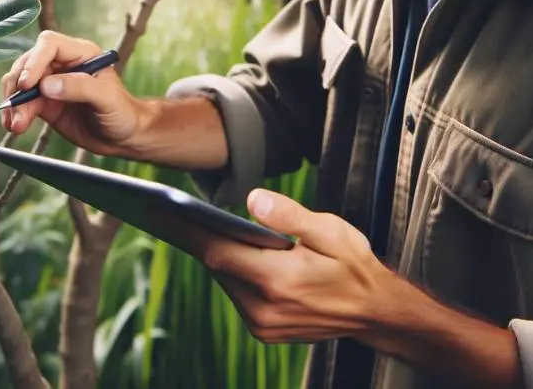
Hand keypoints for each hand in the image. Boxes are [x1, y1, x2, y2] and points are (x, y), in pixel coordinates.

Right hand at [0, 30, 144, 156]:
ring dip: (13, 103)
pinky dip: (14, 113)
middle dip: (18, 86)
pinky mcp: (43, 102)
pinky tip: (14, 126)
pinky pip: (21, 102)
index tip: (27, 84)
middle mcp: (62, 64)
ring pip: (20, 83)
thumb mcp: (107, 98)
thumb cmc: (122, 112)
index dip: (34, 61)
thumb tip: (47, 86)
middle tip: (17, 110)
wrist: (122, 137)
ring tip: (15, 125)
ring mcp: (50, 82)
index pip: (49, 45)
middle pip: (28, 63)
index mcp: (81, 53)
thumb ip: (80, 88)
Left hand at [168, 188, 392, 344]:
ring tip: (190, 224)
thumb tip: (254, 200)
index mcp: (279, 279)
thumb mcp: (331, 231)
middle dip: (193, 236)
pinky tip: (228, 251)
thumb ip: (290, 216)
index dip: (185, 229)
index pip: (219, 250)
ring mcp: (263, 324)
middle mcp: (265, 307)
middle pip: (216, 265)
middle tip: (164, 209)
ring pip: (225, 280)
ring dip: (214, 254)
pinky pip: (236, 295)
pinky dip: (232, 272)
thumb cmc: (354, 266)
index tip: (158, 208)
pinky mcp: (264, 331)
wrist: (374, 312)